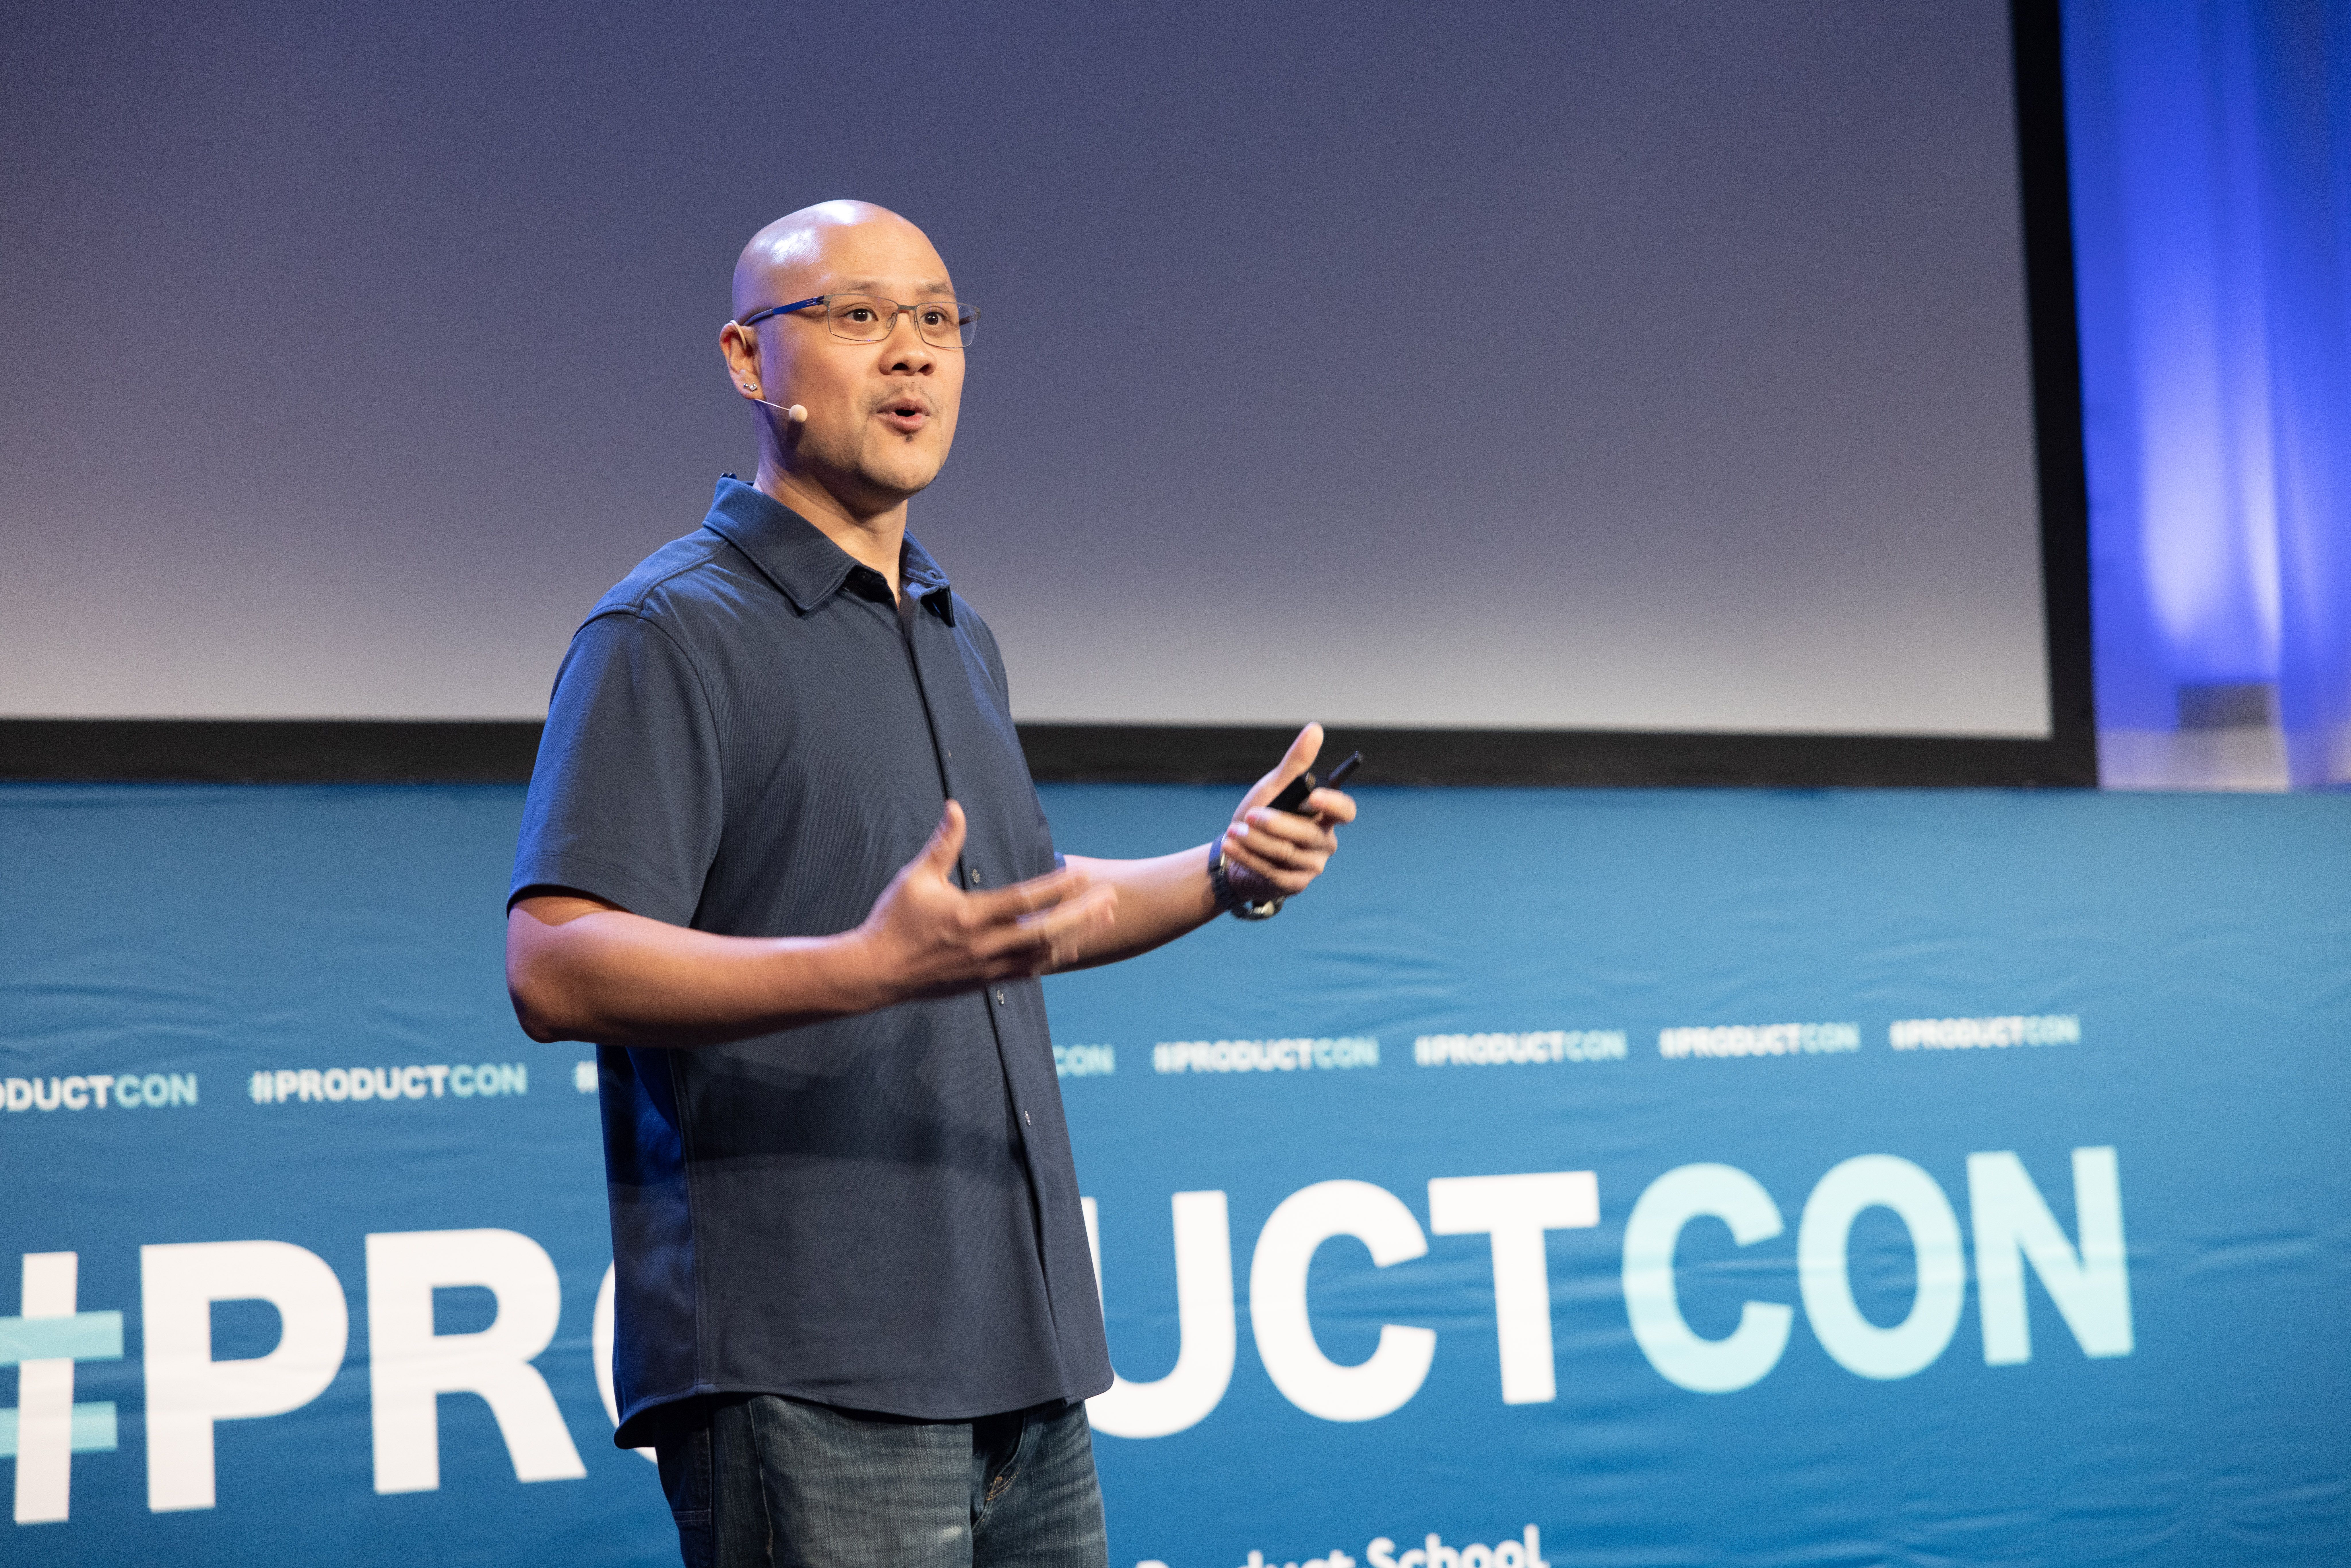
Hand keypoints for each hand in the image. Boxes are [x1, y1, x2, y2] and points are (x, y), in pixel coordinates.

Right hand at [855, 801, 1117, 1002]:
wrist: (875, 973)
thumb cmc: (893, 921)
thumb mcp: (915, 878)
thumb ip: (942, 844)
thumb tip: (955, 807)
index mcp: (969, 917)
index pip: (1024, 901)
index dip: (1057, 888)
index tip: (1084, 875)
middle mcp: (984, 946)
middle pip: (1046, 932)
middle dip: (1082, 915)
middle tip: (1110, 900)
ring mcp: (986, 968)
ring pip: (1043, 955)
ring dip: (1076, 936)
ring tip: (1103, 920)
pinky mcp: (983, 982)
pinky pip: (1028, 973)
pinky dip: (1052, 959)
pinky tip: (1069, 947)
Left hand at [1220, 723, 1357, 899]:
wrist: (1236, 852)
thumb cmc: (1262, 814)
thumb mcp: (1275, 786)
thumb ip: (1296, 762)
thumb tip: (1315, 729)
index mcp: (1325, 816)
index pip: (1345, 811)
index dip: (1334, 804)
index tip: (1314, 796)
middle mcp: (1323, 842)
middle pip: (1308, 834)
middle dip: (1277, 824)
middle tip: (1251, 815)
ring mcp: (1311, 866)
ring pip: (1287, 853)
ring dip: (1256, 841)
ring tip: (1234, 830)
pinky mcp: (1293, 884)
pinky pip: (1273, 872)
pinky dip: (1250, 857)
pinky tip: (1232, 845)